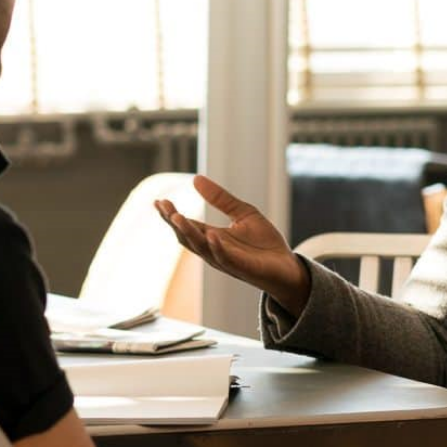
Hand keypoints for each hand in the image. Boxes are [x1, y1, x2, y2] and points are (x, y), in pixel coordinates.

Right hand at [154, 175, 311, 311]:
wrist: (287, 267)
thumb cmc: (264, 244)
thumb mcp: (243, 213)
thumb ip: (221, 199)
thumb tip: (195, 178)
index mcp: (212, 237)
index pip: (186, 225)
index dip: (171, 214)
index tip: (158, 200)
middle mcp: (213, 250)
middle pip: (187, 236)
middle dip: (173, 222)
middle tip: (163, 206)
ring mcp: (225, 260)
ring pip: (201, 247)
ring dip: (188, 232)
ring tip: (177, 216)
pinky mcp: (241, 267)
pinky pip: (225, 257)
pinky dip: (216, 247)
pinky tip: (210, 234)